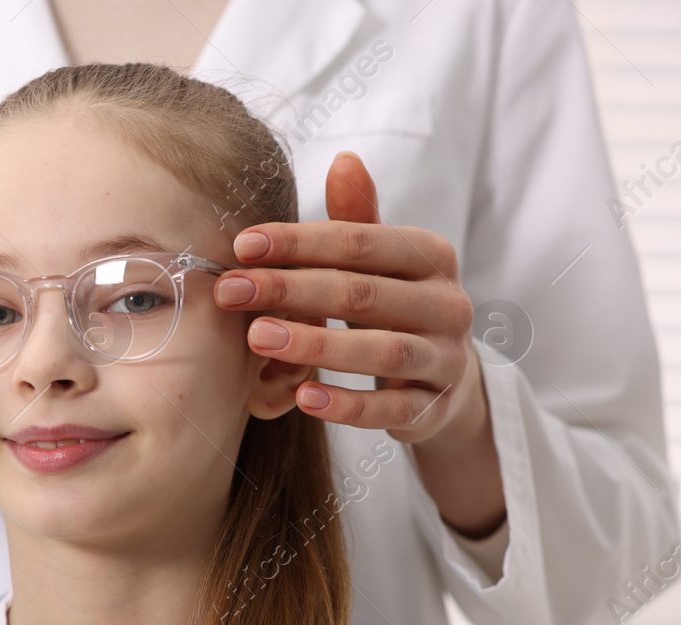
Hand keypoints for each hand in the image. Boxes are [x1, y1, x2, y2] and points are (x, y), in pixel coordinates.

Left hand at [216, 151, 503, 536]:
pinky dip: (347, 405)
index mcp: (432, 256)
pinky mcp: (435, 408)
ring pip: (382, 351)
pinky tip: (304, 397)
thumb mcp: (383, 263)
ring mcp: (446, 358)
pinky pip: (391, 410)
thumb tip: (343, 159)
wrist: (444, 381)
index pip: (360, 242)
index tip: (242, 246)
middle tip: (232, 291)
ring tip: (258, 338)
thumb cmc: (396, 309)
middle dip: (292, 290)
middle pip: (364, 293)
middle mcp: (448, 304)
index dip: (300, 242)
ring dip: (317, 344)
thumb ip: (360, 220)